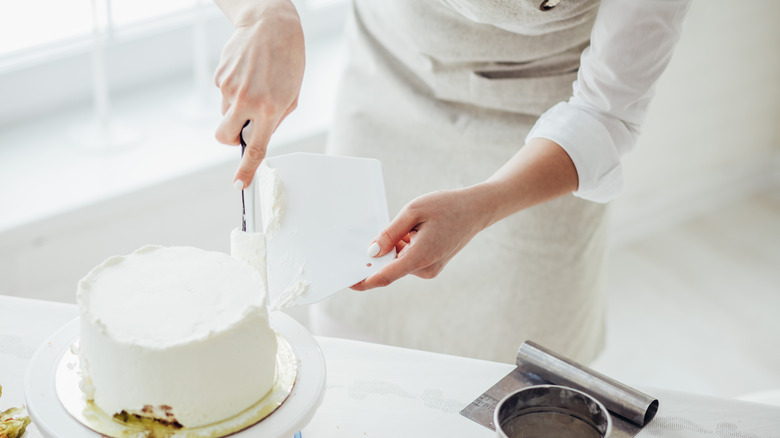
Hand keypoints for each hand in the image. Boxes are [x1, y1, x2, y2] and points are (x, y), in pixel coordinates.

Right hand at [213, 0, 304, 187]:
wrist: (271, 25)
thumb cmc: (287, 61)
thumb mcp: (291, 95)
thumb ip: (275, 120)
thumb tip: (256, 137)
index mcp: (270, 110)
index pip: (255, 149)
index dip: (246, 170)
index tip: (239, 184)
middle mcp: (248, 101)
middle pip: (224, 136)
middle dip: (230, 138)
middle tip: (241, 129)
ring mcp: (231, 88)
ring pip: (225, 112)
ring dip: (236, 107)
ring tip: (254, 84)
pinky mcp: (220, 76)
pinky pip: (223, 94)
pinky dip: (234, 89)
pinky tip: (247, 73)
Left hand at [351, 186, 498, 290]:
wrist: (476, 210)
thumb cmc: (446, 206)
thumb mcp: (413, 211)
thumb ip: (390, 233)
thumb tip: (372, 252)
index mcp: (420, 256)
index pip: (386, 276)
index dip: (364, 280)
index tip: (348, 281)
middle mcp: (425, 269)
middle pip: (391, 267)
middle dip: (381, 253)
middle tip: (383, 229)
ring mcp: (430, 269)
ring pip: (399, 262)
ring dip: (395, 246)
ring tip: (413, 225)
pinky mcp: (431, 266)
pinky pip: (408, 260)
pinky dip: (404, 247)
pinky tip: (416, 230)